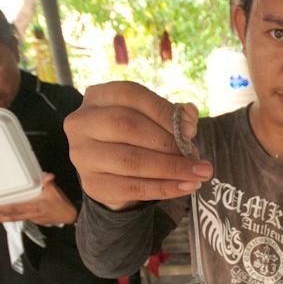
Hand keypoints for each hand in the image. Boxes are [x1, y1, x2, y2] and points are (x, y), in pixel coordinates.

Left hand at [0, 173, 76, 224]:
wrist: (70, 216)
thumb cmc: (62, 204)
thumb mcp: (55, 191)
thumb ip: (49, 182)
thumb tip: (48, 175)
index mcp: (35, 206)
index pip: (16, 208)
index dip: (4, 208)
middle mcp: (32, 214)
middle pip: (13, 216)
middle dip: (2, 216)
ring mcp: (34, 219)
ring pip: (18, 218)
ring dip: (7, 218)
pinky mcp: (37, 221)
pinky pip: (24, 218)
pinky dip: (16, 217)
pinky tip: (12, 215)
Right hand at [64, 81, 213, 209]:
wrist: (112, 174)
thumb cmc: (134, 138)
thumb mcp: (150, 119)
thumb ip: (171, 115)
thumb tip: (189, 117)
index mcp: (97, 97)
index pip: (131, 95)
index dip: (163, 111)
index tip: (191, 129)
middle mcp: (82, 123)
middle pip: (128, 126)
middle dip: (168, 141)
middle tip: (196, 155)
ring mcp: (83, 156)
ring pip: (131, 160)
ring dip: (171, 167)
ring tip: (199, 173)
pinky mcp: (92, 185)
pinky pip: (133, 188)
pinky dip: (165, 188)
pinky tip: (187, 186)